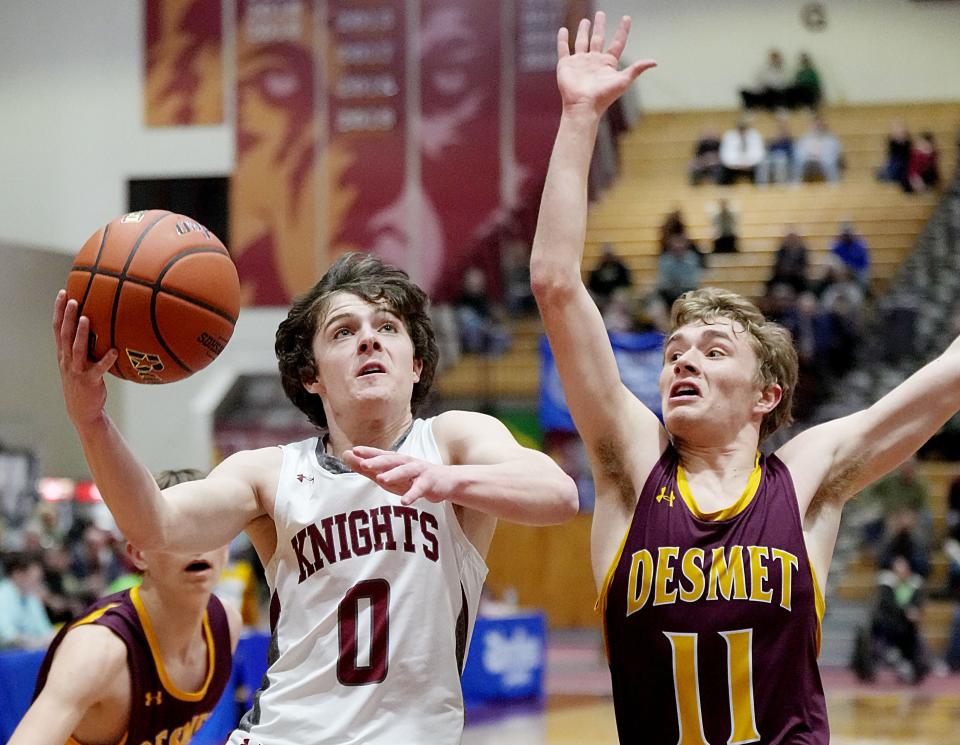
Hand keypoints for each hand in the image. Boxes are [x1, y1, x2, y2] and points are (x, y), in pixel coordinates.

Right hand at [53, 290, 117, 428]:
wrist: (82, 410)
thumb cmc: (84, 382)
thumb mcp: (80, 362)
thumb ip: (85, 346)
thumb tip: (100, 325)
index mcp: (63, 354)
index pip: (58, 328)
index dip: (59, 311)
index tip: (62, 293)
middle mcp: (67, 360)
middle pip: (64, 335)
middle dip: (67, 317)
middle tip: (72, 299)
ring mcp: (77, 371)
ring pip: (77, 349)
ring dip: (81, 334)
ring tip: (86, 318)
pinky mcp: (90, 381)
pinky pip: (99, 368)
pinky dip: (106, 360)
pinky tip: (115, 351)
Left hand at [342, 446, 448, 505]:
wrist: (445, 482)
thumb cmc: (413, 478)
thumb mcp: (390, 474)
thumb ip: (369, 468)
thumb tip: (347, 457)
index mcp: (397, 460)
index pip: (380, 454)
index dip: (368, 452)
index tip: (353, 451)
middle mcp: (407, 462)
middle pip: (391, 460)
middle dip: (378, 462)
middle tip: (364, 464)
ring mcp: (419, 472)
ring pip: (406, 471)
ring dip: (394, 474)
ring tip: (381, 479)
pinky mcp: (429, 483)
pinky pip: (420, 489)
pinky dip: (412, 494)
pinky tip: (404, 501)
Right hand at [557, 12, 655, 116]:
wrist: (583, 106)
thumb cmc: (603, 96)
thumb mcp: (623, 80)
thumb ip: (637, 69)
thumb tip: (655, 62)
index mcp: (608, 63)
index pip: (617, 43)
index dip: (622, 30)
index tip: (626, 18)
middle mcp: (594, 61)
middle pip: (598, 39)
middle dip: (599, 26)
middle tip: (600, 14)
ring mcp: (579, 62)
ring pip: (582, 42)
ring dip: (583, 31)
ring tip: (586, 21)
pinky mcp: (566, 65)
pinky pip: (564, 49)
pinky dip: (562, 40)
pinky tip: (563, 30)